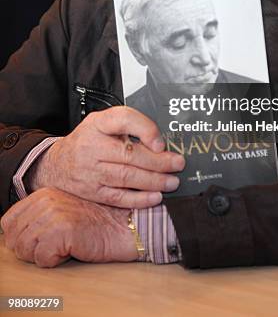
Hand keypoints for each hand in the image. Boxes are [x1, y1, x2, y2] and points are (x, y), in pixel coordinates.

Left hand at [1, 188, 137, 267]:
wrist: (123, 224)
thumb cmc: (97, 221)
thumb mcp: (65, 209)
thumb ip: (41, 214)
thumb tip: (15, 235)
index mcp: (43, 193)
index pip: (8, 222)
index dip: (19, 238)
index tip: (38, 242)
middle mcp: (45, 201)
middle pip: (14, 238)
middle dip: (30, 250)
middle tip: (54, 246)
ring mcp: (52, 214)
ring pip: (25, 250)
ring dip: (42, 256)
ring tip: (63, 246)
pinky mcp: (61, 230)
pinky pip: (41, 258)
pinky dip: (54, 261)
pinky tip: (70, 250)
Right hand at [28, 106, 184, 207]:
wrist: (57, 164)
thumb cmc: (89, 140)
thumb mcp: (104, 123)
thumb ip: (129, 125)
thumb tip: (160, 143)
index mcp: (98, 124)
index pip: (123, 120)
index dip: (145, 130)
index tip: (161, 142)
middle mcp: (92, 146)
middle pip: (129, 154)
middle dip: (158, 161)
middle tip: (178, 164)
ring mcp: (91, 171)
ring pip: (126, 177)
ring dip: (154, 181)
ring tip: (172, 181)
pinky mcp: (92, 192)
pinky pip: (118, 197)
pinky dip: (139, 199)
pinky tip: (155, 197)